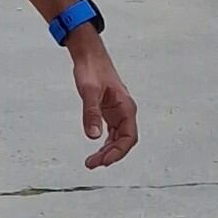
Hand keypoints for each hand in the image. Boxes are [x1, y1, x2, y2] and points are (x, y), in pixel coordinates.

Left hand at [65, 27, 138, 170]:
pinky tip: (98, 149)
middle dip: (110, 155)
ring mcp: (118, 111)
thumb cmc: (92, 68)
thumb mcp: (89, 91)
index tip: (105, 161)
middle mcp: (124, 111)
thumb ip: (91, 113)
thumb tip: (93, 136)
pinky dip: (105, 142)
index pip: (129, 137)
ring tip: (93, 161)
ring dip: (107, 151)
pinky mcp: (109, 110)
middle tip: (93, 164)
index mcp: (126, 107)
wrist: (89, 54)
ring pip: (118, 138)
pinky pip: (112, 132)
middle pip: (123, 141)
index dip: (119, 152)